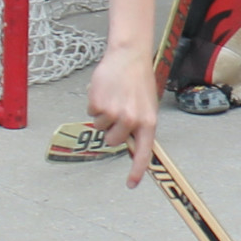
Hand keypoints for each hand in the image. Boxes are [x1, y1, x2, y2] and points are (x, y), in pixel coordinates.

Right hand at [87, 43, 160, 186]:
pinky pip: (91, 114)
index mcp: (148, 122)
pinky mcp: (98, 105)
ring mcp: (114, 114)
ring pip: (100, 127)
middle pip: (113, 140)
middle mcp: (132, 120)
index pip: (143, 153)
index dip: (137, 171)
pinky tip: (105, 91)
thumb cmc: (138, 80)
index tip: (131, 184)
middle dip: (111, 130)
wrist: (129, 56)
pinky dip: (95, 104)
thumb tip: (131, 145)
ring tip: (113, 97)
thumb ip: (140, 125)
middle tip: (117, 111)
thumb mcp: (147, 105)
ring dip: (103, 115)